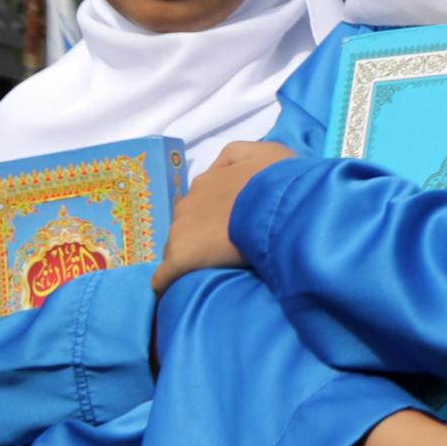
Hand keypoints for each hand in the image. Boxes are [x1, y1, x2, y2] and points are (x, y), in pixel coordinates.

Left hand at [151, 140, 293, 290]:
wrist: (281, 206)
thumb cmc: (279, 181)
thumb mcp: (266, 152)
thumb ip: (239, 155)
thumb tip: (220, 169)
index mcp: (208, 180)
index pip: (202, 201)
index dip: (215, 214)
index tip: (230, 226)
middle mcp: (189, 202)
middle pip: (187, 223)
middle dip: (201, 234)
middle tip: (223, 248)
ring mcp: (182, 229)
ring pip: (177, 246)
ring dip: (191, 255)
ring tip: (208, 269)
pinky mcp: (182, 257)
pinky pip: (165, 275)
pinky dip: (168, 283)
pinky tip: (172, 293)